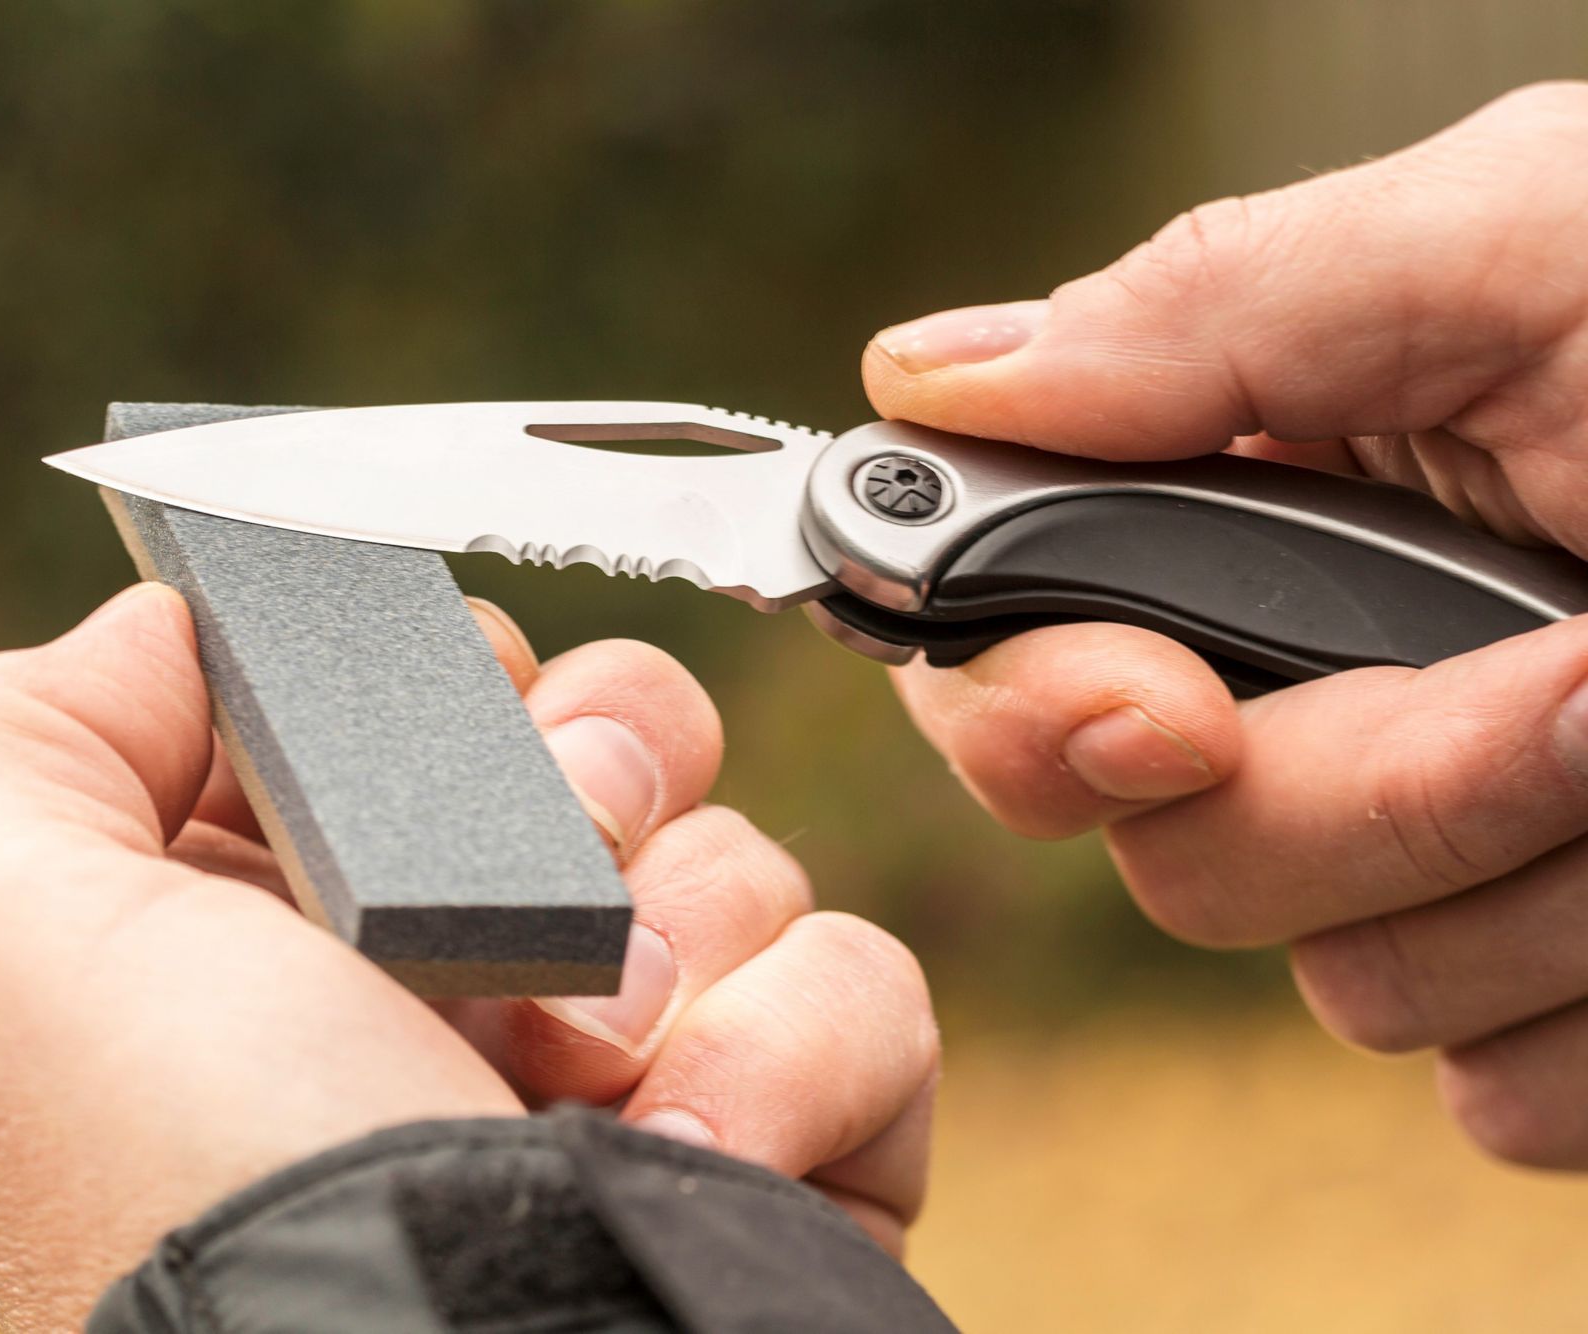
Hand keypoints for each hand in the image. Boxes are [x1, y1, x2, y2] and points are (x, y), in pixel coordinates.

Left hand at [0, 583, 936, 1329]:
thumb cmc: (198, 1189)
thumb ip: (18, 736)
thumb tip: (181, 635)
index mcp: (283, 934)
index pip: (414, 703)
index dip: (443, 671)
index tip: (448, 704)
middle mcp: (450, 998)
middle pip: (605, 744)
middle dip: (600, 763)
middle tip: (561, 854)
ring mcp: (621, 1077)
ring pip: (736, 854)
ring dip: (692, 927)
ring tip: (606, 1061)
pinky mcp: (776, 1145)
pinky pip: (861, 985)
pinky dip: (799, 1049)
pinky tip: (703, 1145)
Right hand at [860, 81, 1587, 1168]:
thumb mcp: (1515, 249)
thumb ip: (1211, 306)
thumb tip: (924, 375)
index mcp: (1264, 506)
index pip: (1005, 657)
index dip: (1034, 710)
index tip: (1165, 713)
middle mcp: (1317, 686)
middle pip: (1167, 849)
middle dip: (1369, 789)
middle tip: (1567, 687)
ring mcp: (1441, 853)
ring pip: (1345, 980)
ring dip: (1541, 875)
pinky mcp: (1555, 991)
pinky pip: (1498, 1092)